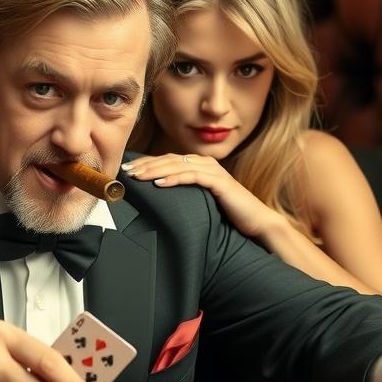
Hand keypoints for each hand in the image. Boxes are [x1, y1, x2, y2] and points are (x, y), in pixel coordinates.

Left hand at [123, 153, 279, 237]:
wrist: (255, 222)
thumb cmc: (227, 213)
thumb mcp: (200, 201)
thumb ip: (184, 194)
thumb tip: (159, 197)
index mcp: (199, 165)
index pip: (167, 160)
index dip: (146, 163)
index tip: (127, 169)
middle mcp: (205, 163)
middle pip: (169, 160)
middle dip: (146, 164)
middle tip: (126, 171)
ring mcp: (213, 171)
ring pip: (178, 166)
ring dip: (155, 170)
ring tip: (137, 177)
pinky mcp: (220, 182)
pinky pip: (193, 177)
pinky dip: (174, 179)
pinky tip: (160, 184)